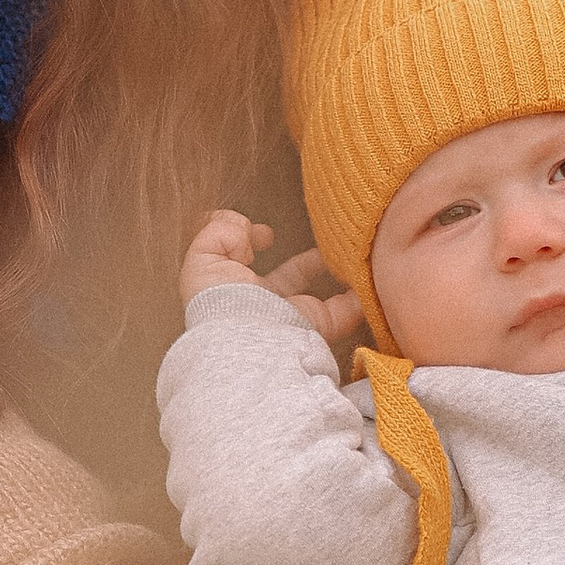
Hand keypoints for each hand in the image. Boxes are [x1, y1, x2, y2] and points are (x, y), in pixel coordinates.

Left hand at [177, 212, 361, 344]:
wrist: (243, 337)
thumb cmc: (218, 301)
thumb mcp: (202, 258)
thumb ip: (218, 232)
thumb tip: (243, 227)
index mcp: (232, 289)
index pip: (242, 262)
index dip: (251, 240)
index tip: (265, 234)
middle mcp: (261, 305)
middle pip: (286, 280)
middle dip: (303, 261)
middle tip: (315, 242)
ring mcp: (291, 317)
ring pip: (316, 296)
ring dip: (334, 274)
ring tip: (346, 253)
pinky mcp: (316, 327)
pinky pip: (343, 313)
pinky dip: (356, 297)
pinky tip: (362, 275)